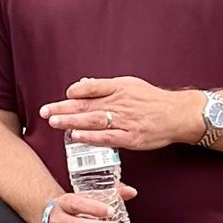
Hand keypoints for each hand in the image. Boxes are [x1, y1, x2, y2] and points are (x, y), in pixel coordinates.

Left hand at [39, 77, 191, 150]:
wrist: (177, 115)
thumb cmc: (152, 100)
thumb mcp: (130, 85)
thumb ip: (105, 86)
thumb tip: (81, 85)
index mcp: (120, 88)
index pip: (93, 87)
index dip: (76, 91)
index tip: (63, 95)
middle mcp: (121, 103)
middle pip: (87, 105)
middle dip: (63, 108)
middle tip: (45, 111)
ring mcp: (125, 121)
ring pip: (93, 120)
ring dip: (71, 121)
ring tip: (54, 122)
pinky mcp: (131, 138)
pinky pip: (107, 137)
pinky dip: (90, 137)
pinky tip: (76, 136)